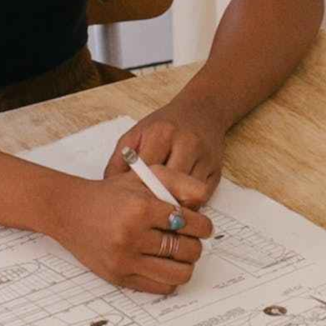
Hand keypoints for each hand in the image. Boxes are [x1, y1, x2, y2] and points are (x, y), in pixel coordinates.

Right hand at [50, 171, 213, 293]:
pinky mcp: (119, 276)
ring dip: (185, 263)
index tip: (201, 226)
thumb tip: (202, 206)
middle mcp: (132, 235)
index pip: (193, 224)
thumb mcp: (146, 176)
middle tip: (186, 238)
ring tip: (178, 253)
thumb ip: (180, 183)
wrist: (70, 211)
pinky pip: (162, 287)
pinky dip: (170, 277)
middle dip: (194, 244)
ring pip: (180, 273)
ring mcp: (125, 259)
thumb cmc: (111, 194)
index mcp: (141, 208)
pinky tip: (163, 263)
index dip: (204, 226)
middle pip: (189, 250)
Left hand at [109, 102, 224, 207]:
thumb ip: (119, 160)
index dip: (137, 192)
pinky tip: (176, 206)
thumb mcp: (136, 134)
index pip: (147, 172)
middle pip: (171, 186)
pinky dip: (189, 205)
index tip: (128, 205)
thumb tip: (108, 189)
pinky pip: (203, 197)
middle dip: (156, 203)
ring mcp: (205, 158)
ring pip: (190, 195)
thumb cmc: (165, 124)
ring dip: (175, 208)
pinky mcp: (217, 171)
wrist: (202, 110)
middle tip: (144, 216)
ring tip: (160, 214)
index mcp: (162, 133)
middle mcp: (186, 144)